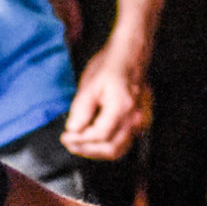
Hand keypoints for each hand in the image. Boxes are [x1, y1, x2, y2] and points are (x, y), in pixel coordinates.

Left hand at [60, 43, 144, 159]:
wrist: (130, 55)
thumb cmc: (111, 65)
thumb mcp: (90, 84)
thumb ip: (81, 109)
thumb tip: (73, 130)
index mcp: (123, 107)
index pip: (99, 136)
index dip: (80, 140)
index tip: (65, 137)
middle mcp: (136, 118)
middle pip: (111, 149)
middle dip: (87, 150)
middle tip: (69, 143)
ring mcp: (141, 122)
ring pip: (118, 150)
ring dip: (96, 151)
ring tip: (78, 144)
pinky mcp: (140, 123)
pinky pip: (123, 143)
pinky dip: (106, 145)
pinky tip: (92, 140)